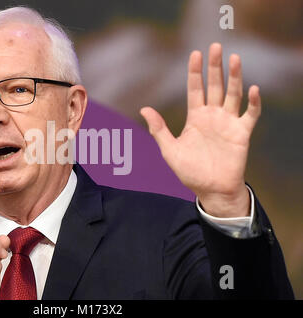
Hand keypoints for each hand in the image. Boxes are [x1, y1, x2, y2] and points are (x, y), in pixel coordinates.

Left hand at [140, 43, 260, 217]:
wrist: (211, 190)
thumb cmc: (190, 172)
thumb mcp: (170, 150)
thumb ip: (159, 129)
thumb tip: (144, 109)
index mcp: (195, 117)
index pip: (195, 88)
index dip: (195, 71)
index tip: (195, 53)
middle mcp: (212, 116)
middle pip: (215, 86)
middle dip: (215, 67)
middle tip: (216, 46)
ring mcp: (228, 123)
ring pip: (233, 94)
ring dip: (235, 77)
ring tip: (235, 59)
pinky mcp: (242, 133)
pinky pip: (251, 114)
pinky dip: (254, 102)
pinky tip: (253, 89)